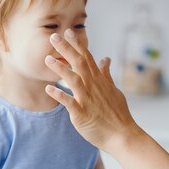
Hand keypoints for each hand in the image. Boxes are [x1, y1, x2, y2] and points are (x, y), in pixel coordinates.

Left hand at [44, 29, 140, 152]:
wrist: (122, 135)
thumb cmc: (118, 114)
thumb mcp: (114, 90)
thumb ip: (106, 74)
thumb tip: (106, 59)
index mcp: (99, 81)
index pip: (88, 58)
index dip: (77, 44)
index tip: (68, 32)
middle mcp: (93, 87)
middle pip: (79, 63)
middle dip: (66, 49)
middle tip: (53, 36)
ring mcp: (88, 99)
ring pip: (73, 79)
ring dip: (60, 69)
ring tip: (47, 59)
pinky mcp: (82, 114)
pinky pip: (69, 102)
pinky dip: (59, 95)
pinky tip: (48, 89)